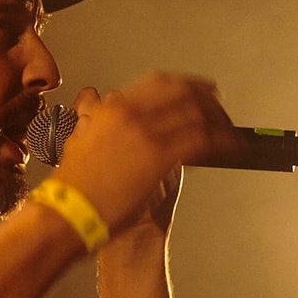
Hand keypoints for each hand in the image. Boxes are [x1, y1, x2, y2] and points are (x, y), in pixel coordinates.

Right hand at [50, 72, 233, 236]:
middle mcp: (130, 113)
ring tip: (229, 132)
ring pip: (196, 113)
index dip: (186, 85)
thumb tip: (124, 123)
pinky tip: (230, 147)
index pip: (159, 83)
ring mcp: (145, 132)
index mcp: (112, 109)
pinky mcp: (159, 156)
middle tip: (220, 108)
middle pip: (182, 92)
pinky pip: (202, 139)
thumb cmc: (74, 190)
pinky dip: (222, 140)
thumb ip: (106, 128)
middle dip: (208, 99)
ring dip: (219, 121)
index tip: (200, 90)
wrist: (68, 214)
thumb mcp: (84, 146)